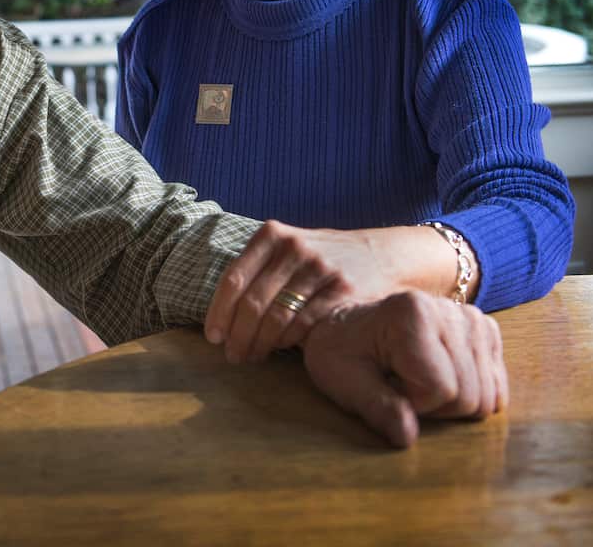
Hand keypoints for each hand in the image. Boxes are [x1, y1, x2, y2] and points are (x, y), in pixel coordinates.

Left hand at [204, 220, 402, 362]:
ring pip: (276, 316)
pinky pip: (304, 323)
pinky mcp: (341, 289)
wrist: (380, 254)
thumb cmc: (318, 258)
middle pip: (252, 302)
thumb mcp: (286, 248)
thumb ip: (256, 269)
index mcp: (271, 235)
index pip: (233, 279)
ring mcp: (319, 268)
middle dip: (237, 335)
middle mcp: (293, 249)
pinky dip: (286, 341)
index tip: (213, 337)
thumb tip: (220, 316)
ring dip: (259, 343)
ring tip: (251, 357)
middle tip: (232, 355)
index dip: (219, 312)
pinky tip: (279, 350)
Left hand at [302, 291, 507, 447]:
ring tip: (417, 380)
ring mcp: (471, 317)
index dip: (415, 404)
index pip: (442, 389)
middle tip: (401, 387)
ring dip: (453, 400)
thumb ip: (376, 407)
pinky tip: (440, 377)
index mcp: (411, 313)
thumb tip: (406, 437)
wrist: (347, 326)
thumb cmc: (340, 352)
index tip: (387, 387)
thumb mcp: (344, 381)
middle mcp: (448, 309)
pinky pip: (497, 383)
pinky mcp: (484, 330)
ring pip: (489, 394)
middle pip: (472, 394)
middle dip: (436, 406)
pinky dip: (472, 391)